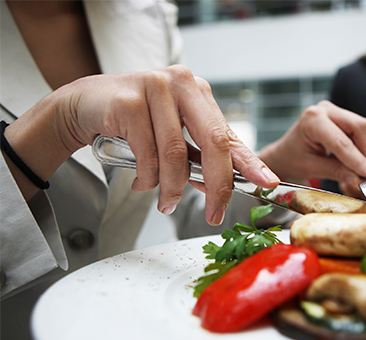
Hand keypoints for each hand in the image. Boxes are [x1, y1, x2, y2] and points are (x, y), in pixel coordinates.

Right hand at [7, 65, 279, 224]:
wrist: (85, 105)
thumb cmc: (134, 122)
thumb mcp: (172, 135)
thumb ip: (196, 157)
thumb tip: (216, 188)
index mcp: (198, 93)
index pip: (229, 133)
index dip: (250, 162)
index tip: (267, 182)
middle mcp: (182, 84)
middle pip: (213, 142)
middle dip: (217, 186)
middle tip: (215, 214)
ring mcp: (156, 88)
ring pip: (175, 155)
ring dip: (171, 188)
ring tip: (165, 202)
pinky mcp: (129, 101)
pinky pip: (147, 155)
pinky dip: (146, 178)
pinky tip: (141, 182)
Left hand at [258, 101, 365, 188]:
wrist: (284, 154)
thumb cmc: (291, 160)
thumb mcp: (311, 168)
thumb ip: (337, 172)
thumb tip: (360, 180)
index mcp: (312, 120)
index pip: (343, 142)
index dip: (360, 161)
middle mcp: (325, 110)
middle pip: (360, 127)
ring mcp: (334, 111)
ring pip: (363, 130)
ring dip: (365, 152)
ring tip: (357, 171)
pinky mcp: (341, 117)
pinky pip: (359, 132)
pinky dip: (361, 149)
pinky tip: (351, 161)